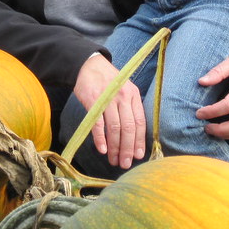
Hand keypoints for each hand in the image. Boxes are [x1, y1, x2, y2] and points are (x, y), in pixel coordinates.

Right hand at [73, 54, 145, 169]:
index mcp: (133, 95)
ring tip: (113, 160)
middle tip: (125, 163)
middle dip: (128, 149)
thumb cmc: (108, 81)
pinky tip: (102, 149)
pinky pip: (98, 123)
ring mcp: (108, 99)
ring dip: (115, 147)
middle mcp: (123, 97)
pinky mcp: (93, 101)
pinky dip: (100, 138)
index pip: (140, 122)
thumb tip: (133, 136)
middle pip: (128, 128)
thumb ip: (130, 108)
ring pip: (115, 128)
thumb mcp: (124, 90)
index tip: (138, 156)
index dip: (139, 141)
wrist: (89, 65)